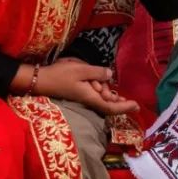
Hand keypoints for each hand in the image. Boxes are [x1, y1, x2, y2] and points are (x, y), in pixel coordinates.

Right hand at [18, 56, 138, 115]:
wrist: (40, 80)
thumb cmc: (59, 75)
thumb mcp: (80, 70)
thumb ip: (97, 73)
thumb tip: (110, 75)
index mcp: (90, 97)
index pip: (111, 106)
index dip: (124, 108)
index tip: (137, 107)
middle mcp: (88, 99)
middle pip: (108, 102)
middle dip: (116, 99)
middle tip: (124, 97)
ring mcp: (83, 97)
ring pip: (101, 97)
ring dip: (107, 91)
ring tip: (109, 85)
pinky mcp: (79, 92)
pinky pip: (95, 93)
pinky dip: (102, 89)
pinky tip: (105, 85)